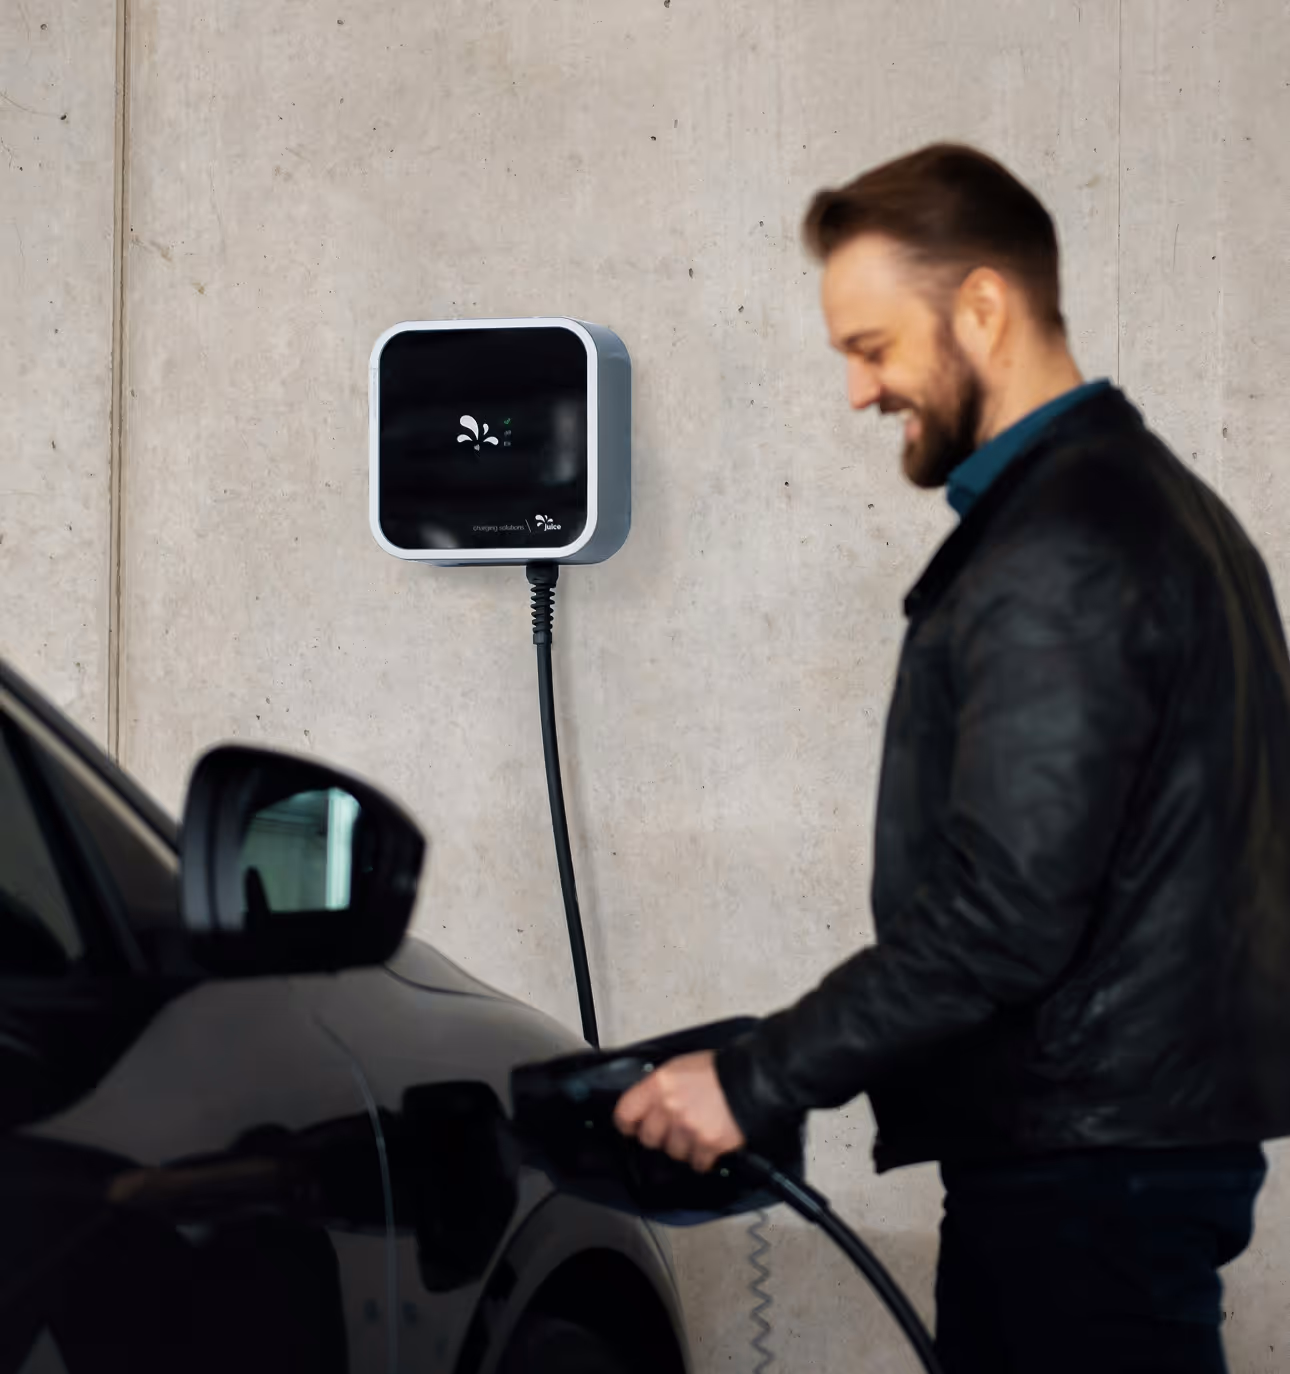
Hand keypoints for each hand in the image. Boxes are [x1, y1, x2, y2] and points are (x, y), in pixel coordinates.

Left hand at [613, 1050, 746, 1172]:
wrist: (752, 1080)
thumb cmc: (719, 1070)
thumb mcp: (681, 1067)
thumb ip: (660, 1087)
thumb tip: (647, 1104)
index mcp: (659, 1084)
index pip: (625, 1113)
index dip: (628, 1123)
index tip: (633, 1127)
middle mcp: (669, 1107)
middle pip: (648, 1138)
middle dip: (659, 1136)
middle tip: (672, 1129)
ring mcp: (688, 1128)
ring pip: (672, 1152)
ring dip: (683, 1147)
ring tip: (697, 1132)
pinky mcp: (707, 1144)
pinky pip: (696, 1163)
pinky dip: (703, 1158)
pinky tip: (709, 1145)